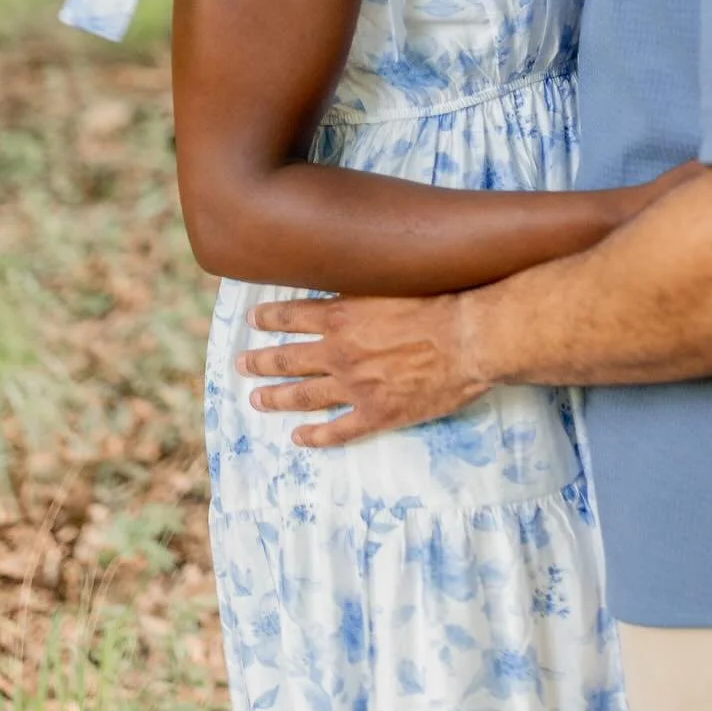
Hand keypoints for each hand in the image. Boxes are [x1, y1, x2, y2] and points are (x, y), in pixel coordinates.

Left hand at [236, 292, 489, 447]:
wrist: (471, 337)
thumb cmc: (441, 301)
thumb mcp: (392, 280)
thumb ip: (363, 285)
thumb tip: (345, 272)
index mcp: (341, 317)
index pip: (291, 316)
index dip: (268, 319)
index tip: (252, 321)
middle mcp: (339, 352)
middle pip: (288, 358)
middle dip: (260, 361)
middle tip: (241, 364)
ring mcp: (356, 386)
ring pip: (303, 395)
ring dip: (276, 398)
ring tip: (256, 400)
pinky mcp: (378, 414)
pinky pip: (338, 430)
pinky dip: (316, 436)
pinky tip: (299, 438)